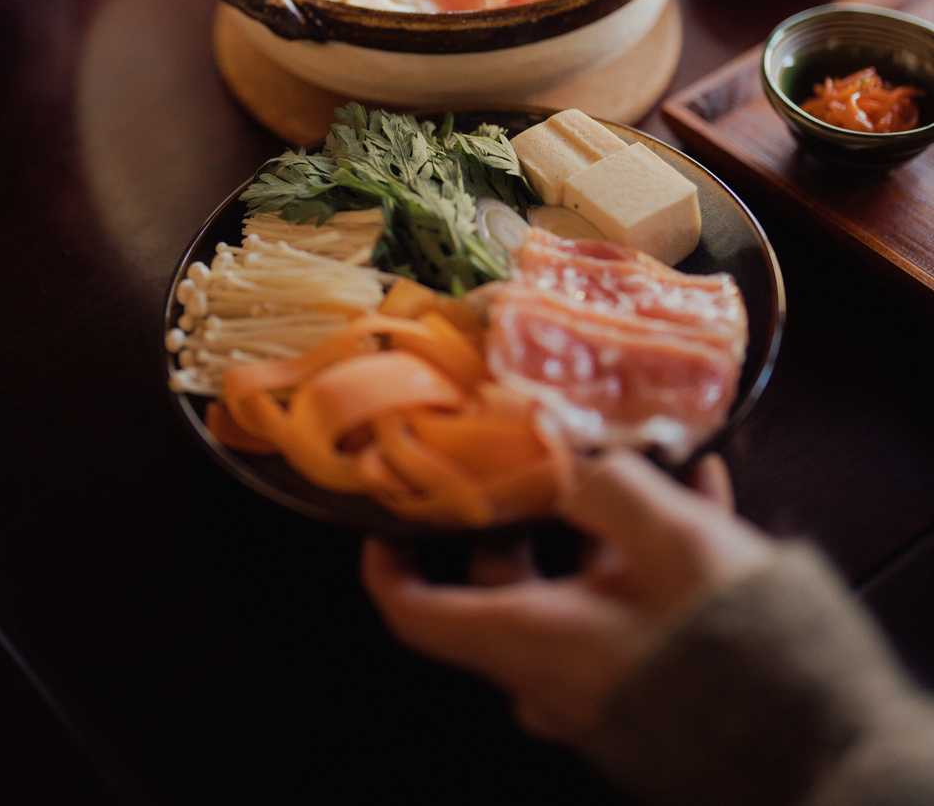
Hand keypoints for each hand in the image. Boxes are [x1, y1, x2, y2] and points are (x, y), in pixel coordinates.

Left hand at [362, 449, 771, 746]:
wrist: (810, 733)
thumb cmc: (720, 641)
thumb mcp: (662, 536)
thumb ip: (606, 484)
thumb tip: (576, 461)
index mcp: (529, 640)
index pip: (417, 616)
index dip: (387, 566)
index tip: (385, 520)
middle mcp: (554, 672)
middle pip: (502, 591)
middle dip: (514, 518)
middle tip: (528, 463)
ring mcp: (604, 685)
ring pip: (577, 592)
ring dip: (599, 527)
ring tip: (639, 462)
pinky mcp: (655, 685)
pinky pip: (636, 609)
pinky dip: (654, 554)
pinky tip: (703, 490)